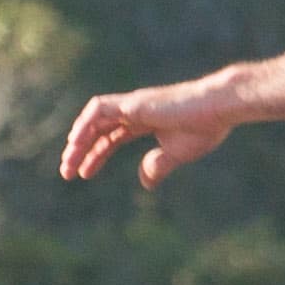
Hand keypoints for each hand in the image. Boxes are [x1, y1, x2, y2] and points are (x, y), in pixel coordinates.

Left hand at [62, 76, 245, 188]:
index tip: (84, 174)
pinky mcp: (133, 103)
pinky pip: (98, 110)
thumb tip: (144, 182)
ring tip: (68, 162)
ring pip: (94, 118)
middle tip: (66, 172)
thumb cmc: (203, 127)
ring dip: (78, 140)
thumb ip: (158, 166)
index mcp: (145, 120)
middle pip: (98, 128)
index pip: (111, 136)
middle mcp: (134, 110)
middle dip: (81, 150)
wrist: (218, 108)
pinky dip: (84, 125)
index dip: (96, 154)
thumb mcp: (176, 154)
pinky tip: (75, 143)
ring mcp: (132, 104)